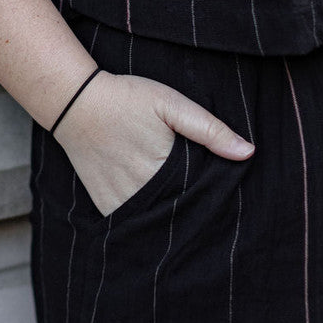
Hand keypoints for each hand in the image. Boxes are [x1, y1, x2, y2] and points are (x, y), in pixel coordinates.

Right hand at [51, 69, 254, 216]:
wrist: (74, 103)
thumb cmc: (126, 99)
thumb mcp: (171, 104)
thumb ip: (209, 129)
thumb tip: (248, 152)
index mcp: (165, 169)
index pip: (202, 197)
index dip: (215, 197)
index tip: (224, 194)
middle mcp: (143, 192)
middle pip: (181, 212)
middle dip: (195, 210)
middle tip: (207, 204)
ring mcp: (122, 201)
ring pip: (158, 222)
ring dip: (171, 219)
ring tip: (182, 208)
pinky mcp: (105, 204)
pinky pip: (132, 224)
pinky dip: (146, 221)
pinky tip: (156, 211)